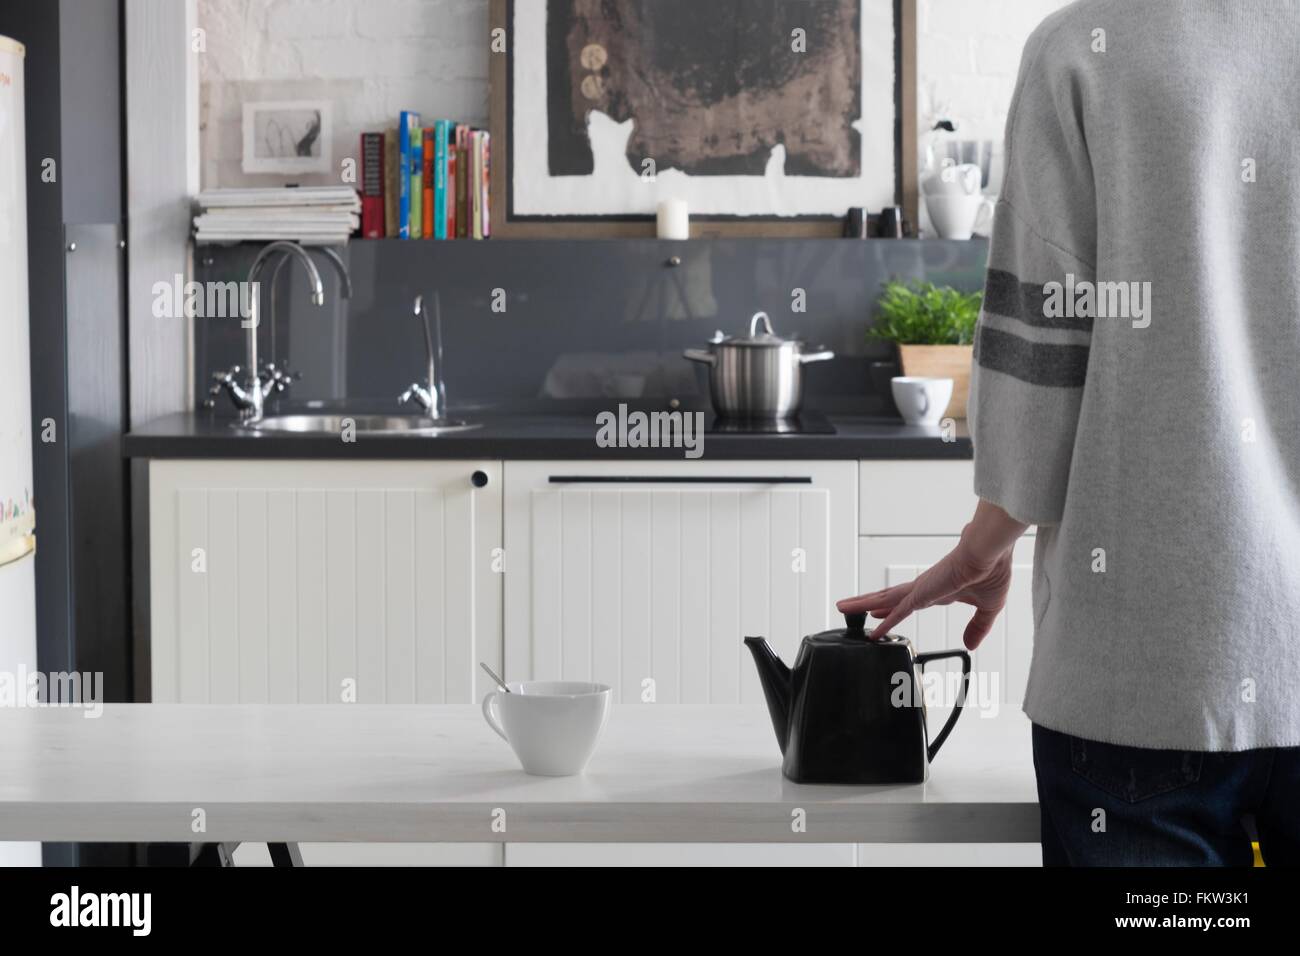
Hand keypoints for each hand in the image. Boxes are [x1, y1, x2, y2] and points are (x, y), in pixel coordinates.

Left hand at [836, 539, 1013, 649]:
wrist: (990, 552)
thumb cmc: (992, 570)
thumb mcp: (988, 607)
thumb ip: (978, 626)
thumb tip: (970, 644)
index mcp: (940, 590)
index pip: (909, 601)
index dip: (893, 608)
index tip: (880, 613)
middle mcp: (924, 589)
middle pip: (889, 598)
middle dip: (870, 604)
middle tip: (851, 609)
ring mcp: (920, 590)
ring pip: (884, 600)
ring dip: (863, 605)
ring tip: (842, 608)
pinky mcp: (921, 593)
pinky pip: (897, 611)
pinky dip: (884, 621)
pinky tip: (872, 628)